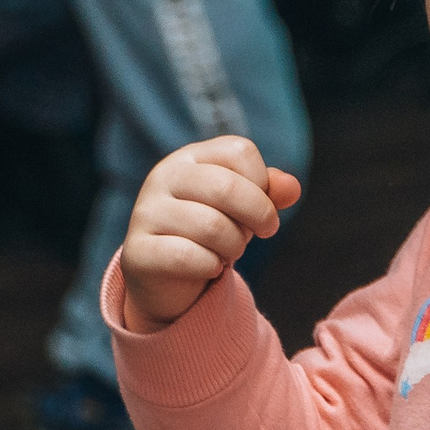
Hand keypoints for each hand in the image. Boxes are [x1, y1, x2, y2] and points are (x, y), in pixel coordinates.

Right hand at [120, 134, 301, 329]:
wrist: (168, 277)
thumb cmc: (211, 232)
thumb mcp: (243, 208)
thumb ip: (268, 193)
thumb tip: (291, 188)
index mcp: (190, 158)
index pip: (240, 152)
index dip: (263, 183)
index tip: (263, 207)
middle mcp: (163, 177)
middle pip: (227, 187)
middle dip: (258, 216)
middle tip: (262, 233)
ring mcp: (145, 213)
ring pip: (212, 227)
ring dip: (234, 246)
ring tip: (228, 252)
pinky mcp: (138, 251)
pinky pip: (189, 257)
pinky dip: (211, 267)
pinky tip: (209, 267)